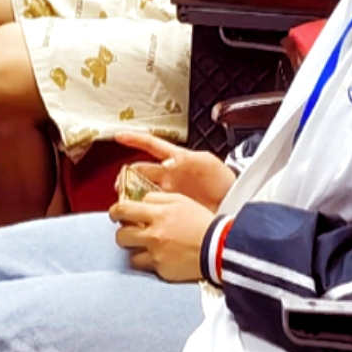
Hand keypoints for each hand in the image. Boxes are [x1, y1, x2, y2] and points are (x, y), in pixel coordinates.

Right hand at [106, 132, 233, 207]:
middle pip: (139, 172)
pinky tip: (135, 215)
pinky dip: (140, 210)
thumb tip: (169, 161)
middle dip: (125, 176)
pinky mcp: (170, 208)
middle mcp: (168, 176)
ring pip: (140, 191)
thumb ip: (186, 158)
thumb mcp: (206, 160)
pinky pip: (150, 208)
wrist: (231, 202)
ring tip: (125, 202)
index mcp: (175, 160)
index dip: (134, 139)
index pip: (151, 145)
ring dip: (129, 195)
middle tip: (120, 186)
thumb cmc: (222, 179)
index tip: (119, 136)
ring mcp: (168, 193)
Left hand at [111, 190, 216, 284]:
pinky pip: (144, 265)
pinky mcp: (161, 268)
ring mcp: (156, 253)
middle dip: (121, 232)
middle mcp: (154, 233)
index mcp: (158, 213)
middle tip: (126, 231)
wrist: (219, 247)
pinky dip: (148, 261)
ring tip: (142, 245)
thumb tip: (140, 201)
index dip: (116, 212)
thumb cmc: (202, 222)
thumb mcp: (181, 201)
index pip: (124, 209)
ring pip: (129, 251)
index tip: (116, 214)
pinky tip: (158, 256)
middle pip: (121, 234)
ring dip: (133, 248)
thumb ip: (158, 198)